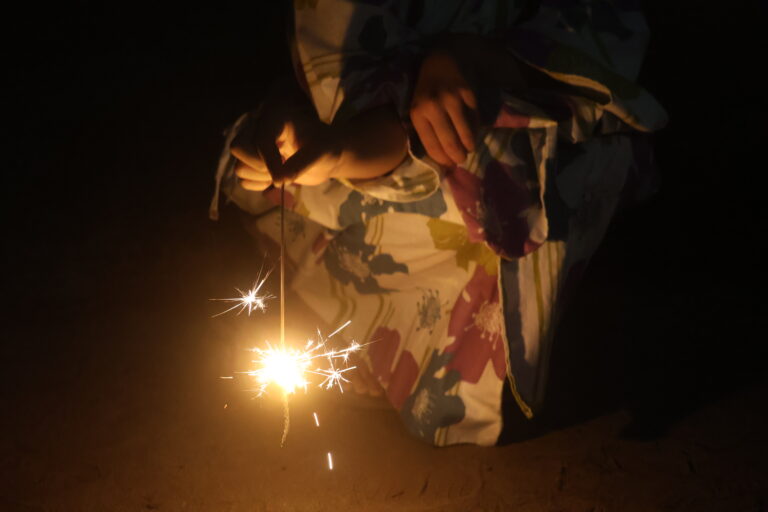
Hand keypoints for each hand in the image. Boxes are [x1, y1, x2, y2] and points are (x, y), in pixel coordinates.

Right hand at [230, 80, 341, 189]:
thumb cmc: (325, 148)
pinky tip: (274, 180)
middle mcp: (259, 128)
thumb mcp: (320, 152)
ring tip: (281, 175)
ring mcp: (253, 146)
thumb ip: (301, 163)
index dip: (269, 161)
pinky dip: (257, 185)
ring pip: (239, 166)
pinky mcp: (253, 163)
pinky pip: (244, 180)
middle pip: (238, 148)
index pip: (260, 139)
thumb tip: (280, 178)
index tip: (284, 178)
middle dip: (259, 166)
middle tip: (281, 170)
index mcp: (276, 118)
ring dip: (259, 177)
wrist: (326, 156)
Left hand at [410, 48, 478, 166]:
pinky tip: (473, 130)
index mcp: (418, 113)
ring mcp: (452, 100)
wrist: (442, 59)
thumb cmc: (427, 88)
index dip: (443, 159)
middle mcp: (434, 107)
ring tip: (469, 148)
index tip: (449, 164)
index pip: (432, 146)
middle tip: (461, 159)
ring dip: (469, 145)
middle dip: (458, 156)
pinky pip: (474, 119)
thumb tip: (441, 157)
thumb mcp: (418, 107)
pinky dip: (475, 128)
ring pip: (466, 134)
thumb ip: (426, 129)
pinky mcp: (468, 94)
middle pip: (450, 143)